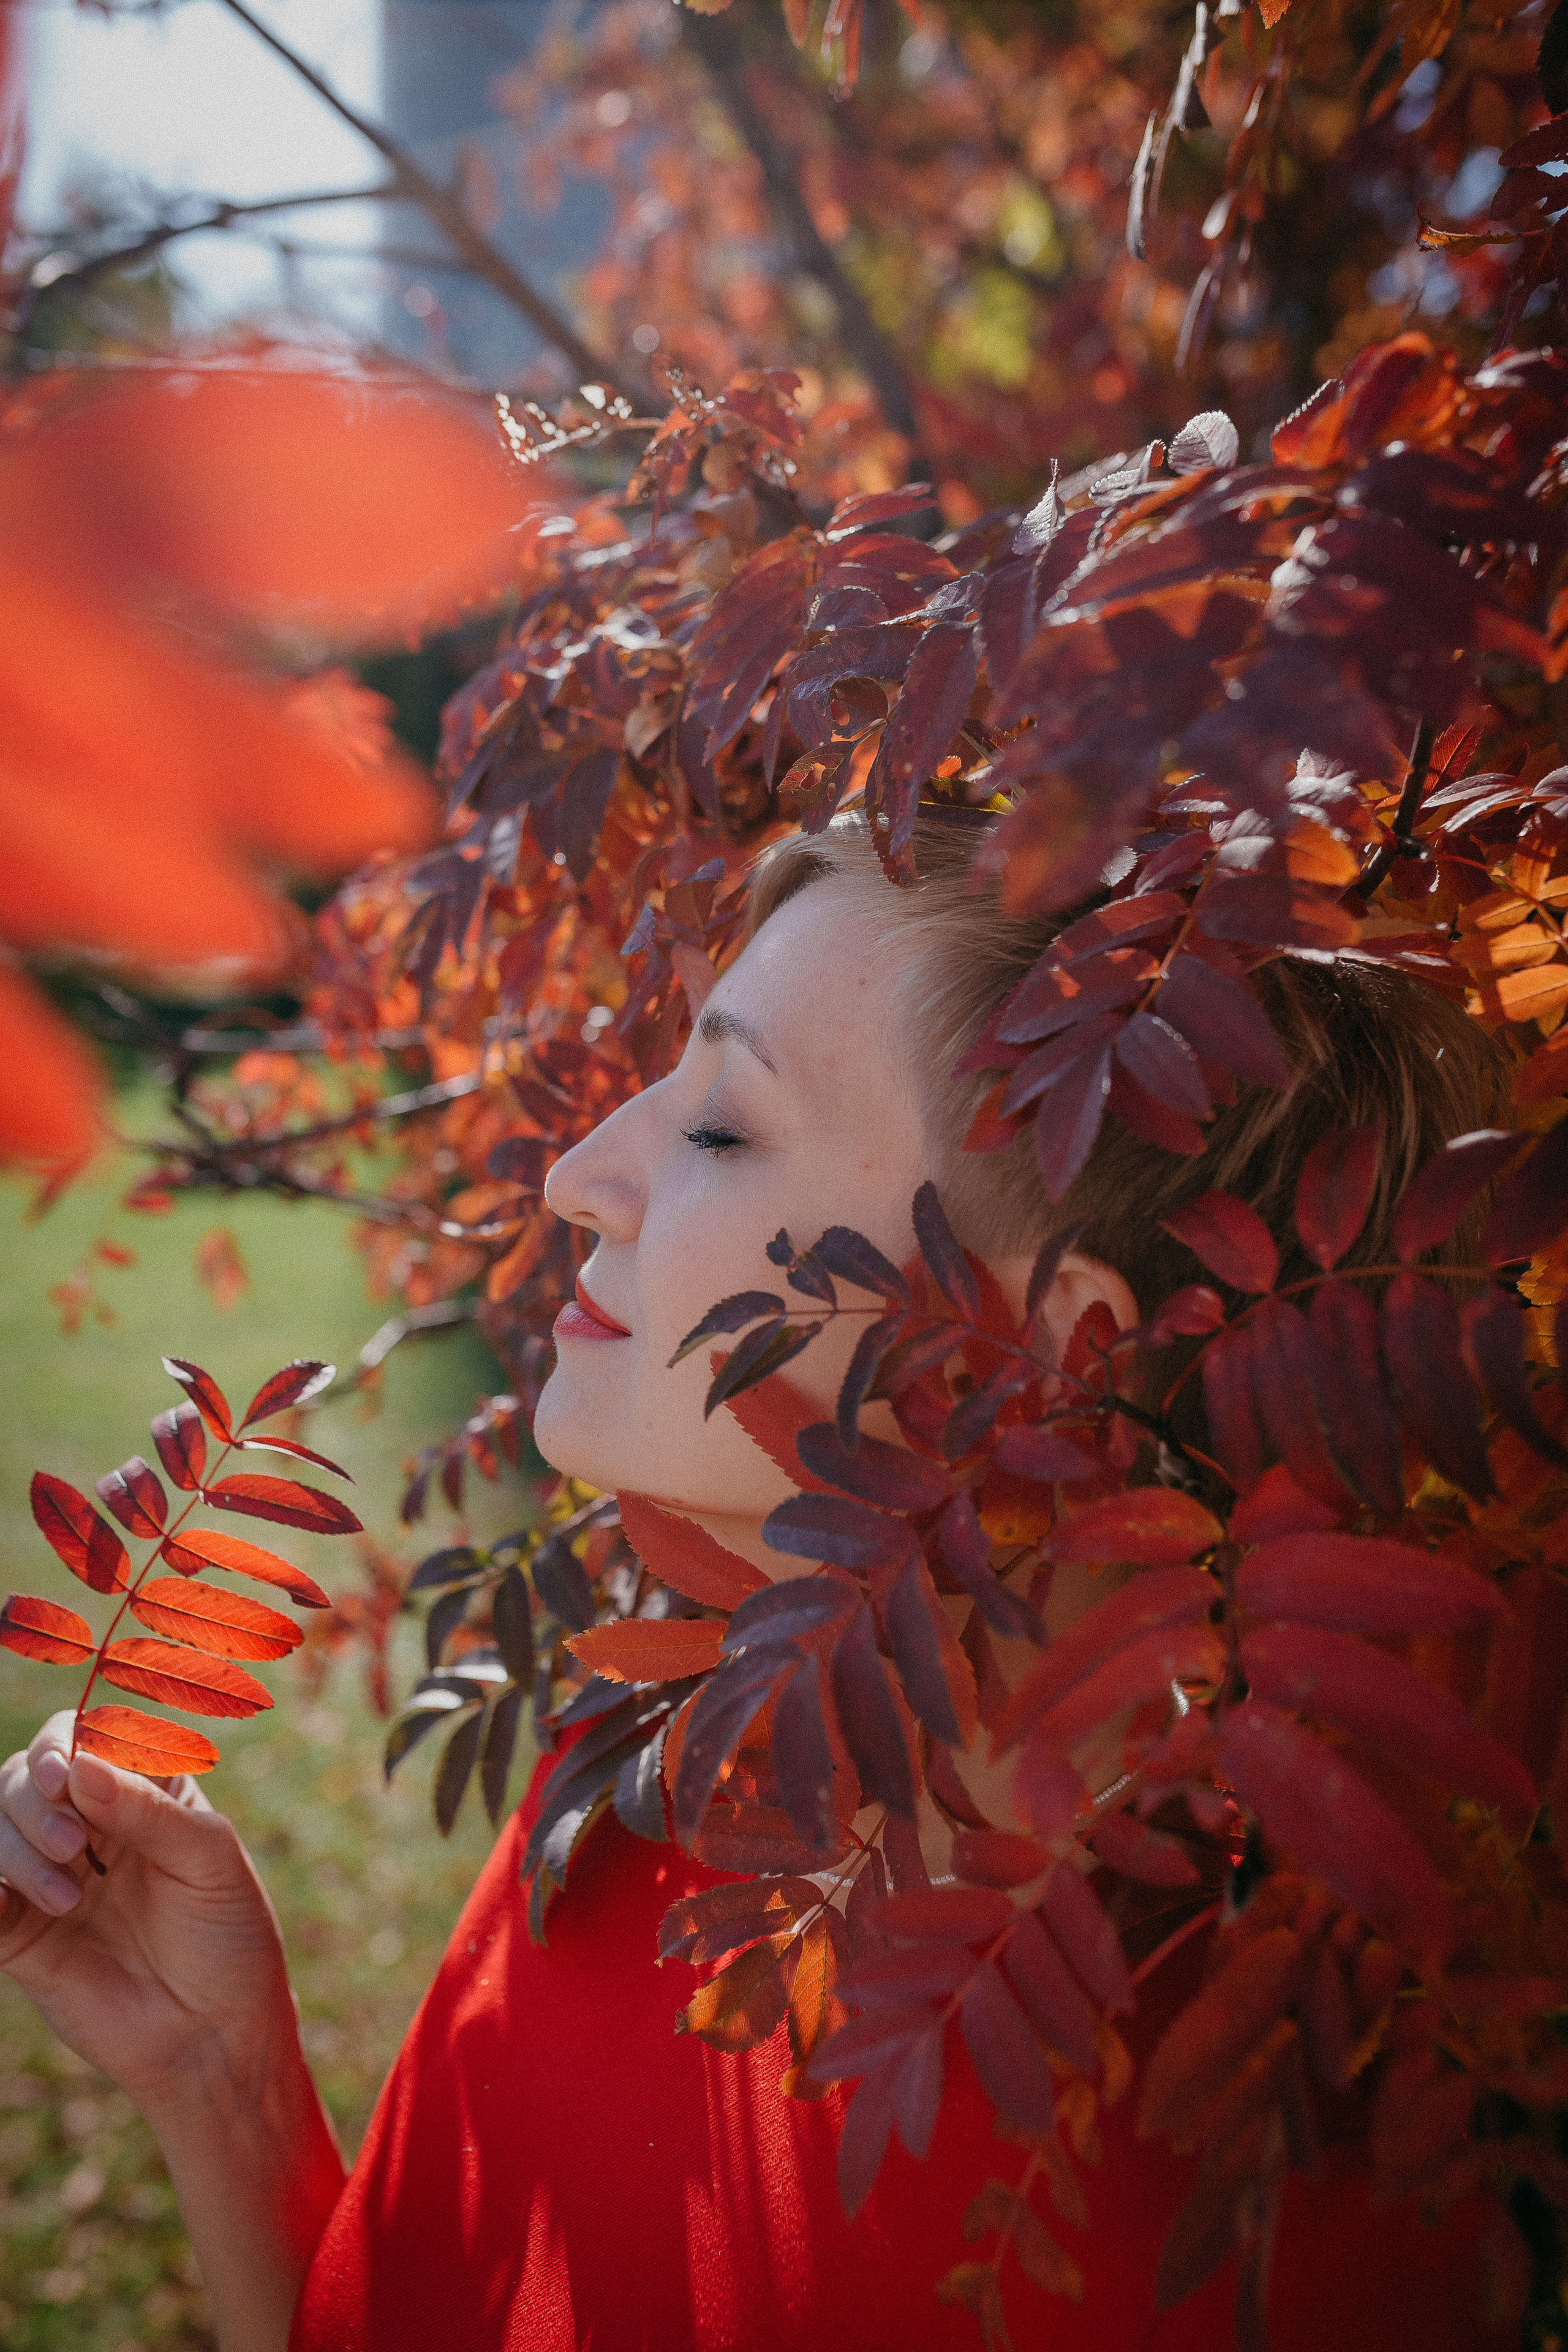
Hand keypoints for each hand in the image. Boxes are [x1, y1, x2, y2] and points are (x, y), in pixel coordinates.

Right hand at [0, 1712, 296, 2121]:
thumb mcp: (207, 1861)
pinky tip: (7, 1904)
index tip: (64, 1774)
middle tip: (73, 1848)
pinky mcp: (21, 1934)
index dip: (64, 1744)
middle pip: (26, 1776)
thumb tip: (79, 1766)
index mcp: (141, 1790)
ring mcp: (51, 1876)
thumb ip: (147, 1811)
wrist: (214, 2036)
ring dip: (16, 1847)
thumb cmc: (228, 1937)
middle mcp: (89, 1824)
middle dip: (36, 1801)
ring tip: (67, 1896)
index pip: (84, 1737)